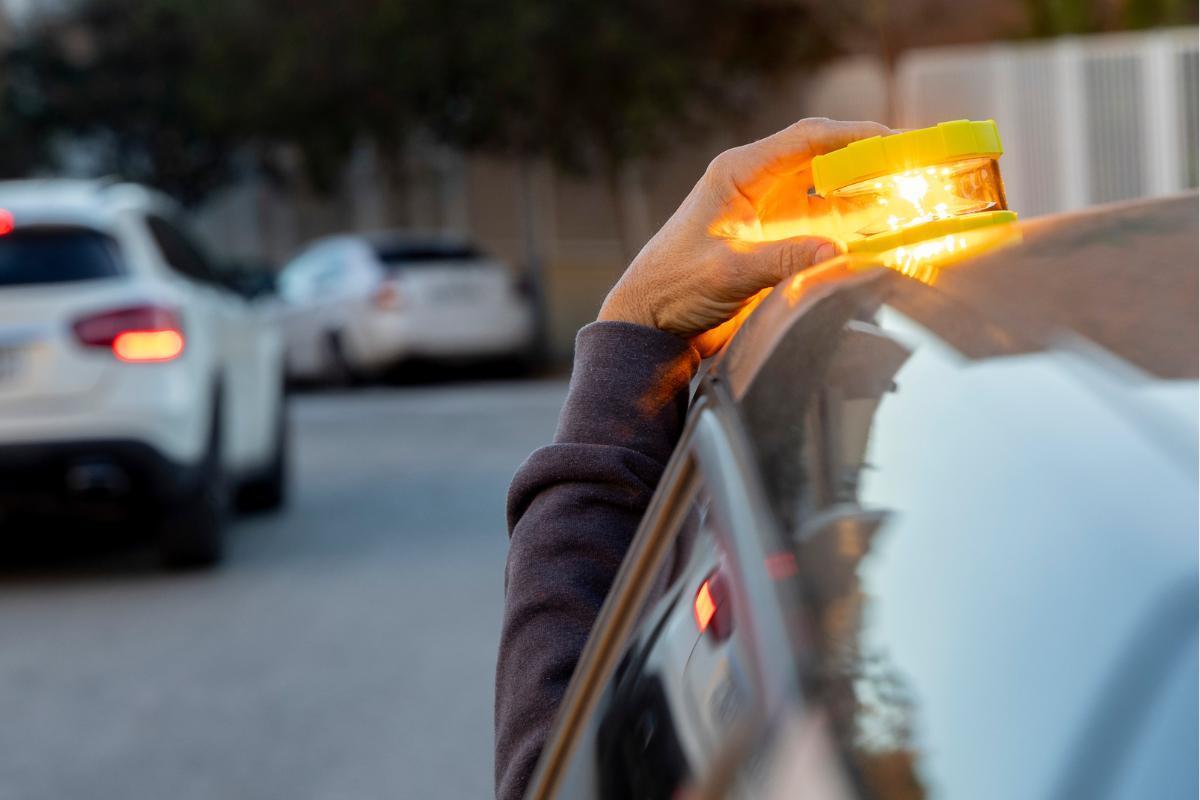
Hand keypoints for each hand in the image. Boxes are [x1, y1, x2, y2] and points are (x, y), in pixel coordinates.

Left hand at [598, 117, 891, 355]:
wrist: (649, 323)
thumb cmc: (671, 288)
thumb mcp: (726, 272)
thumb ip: (779, 259)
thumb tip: (833, 249)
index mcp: (739, 174)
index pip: (808, 140)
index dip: (856, 137)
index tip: (898, 144)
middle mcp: (759, 187)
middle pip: (829, 162)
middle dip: (875, 164)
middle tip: (922, 169)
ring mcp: (771, 215)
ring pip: (834, 196)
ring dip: (873, 198)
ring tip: (919, 201)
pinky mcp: (778, 244)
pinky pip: (827, 228)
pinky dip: (858, 230)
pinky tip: (888, 234)